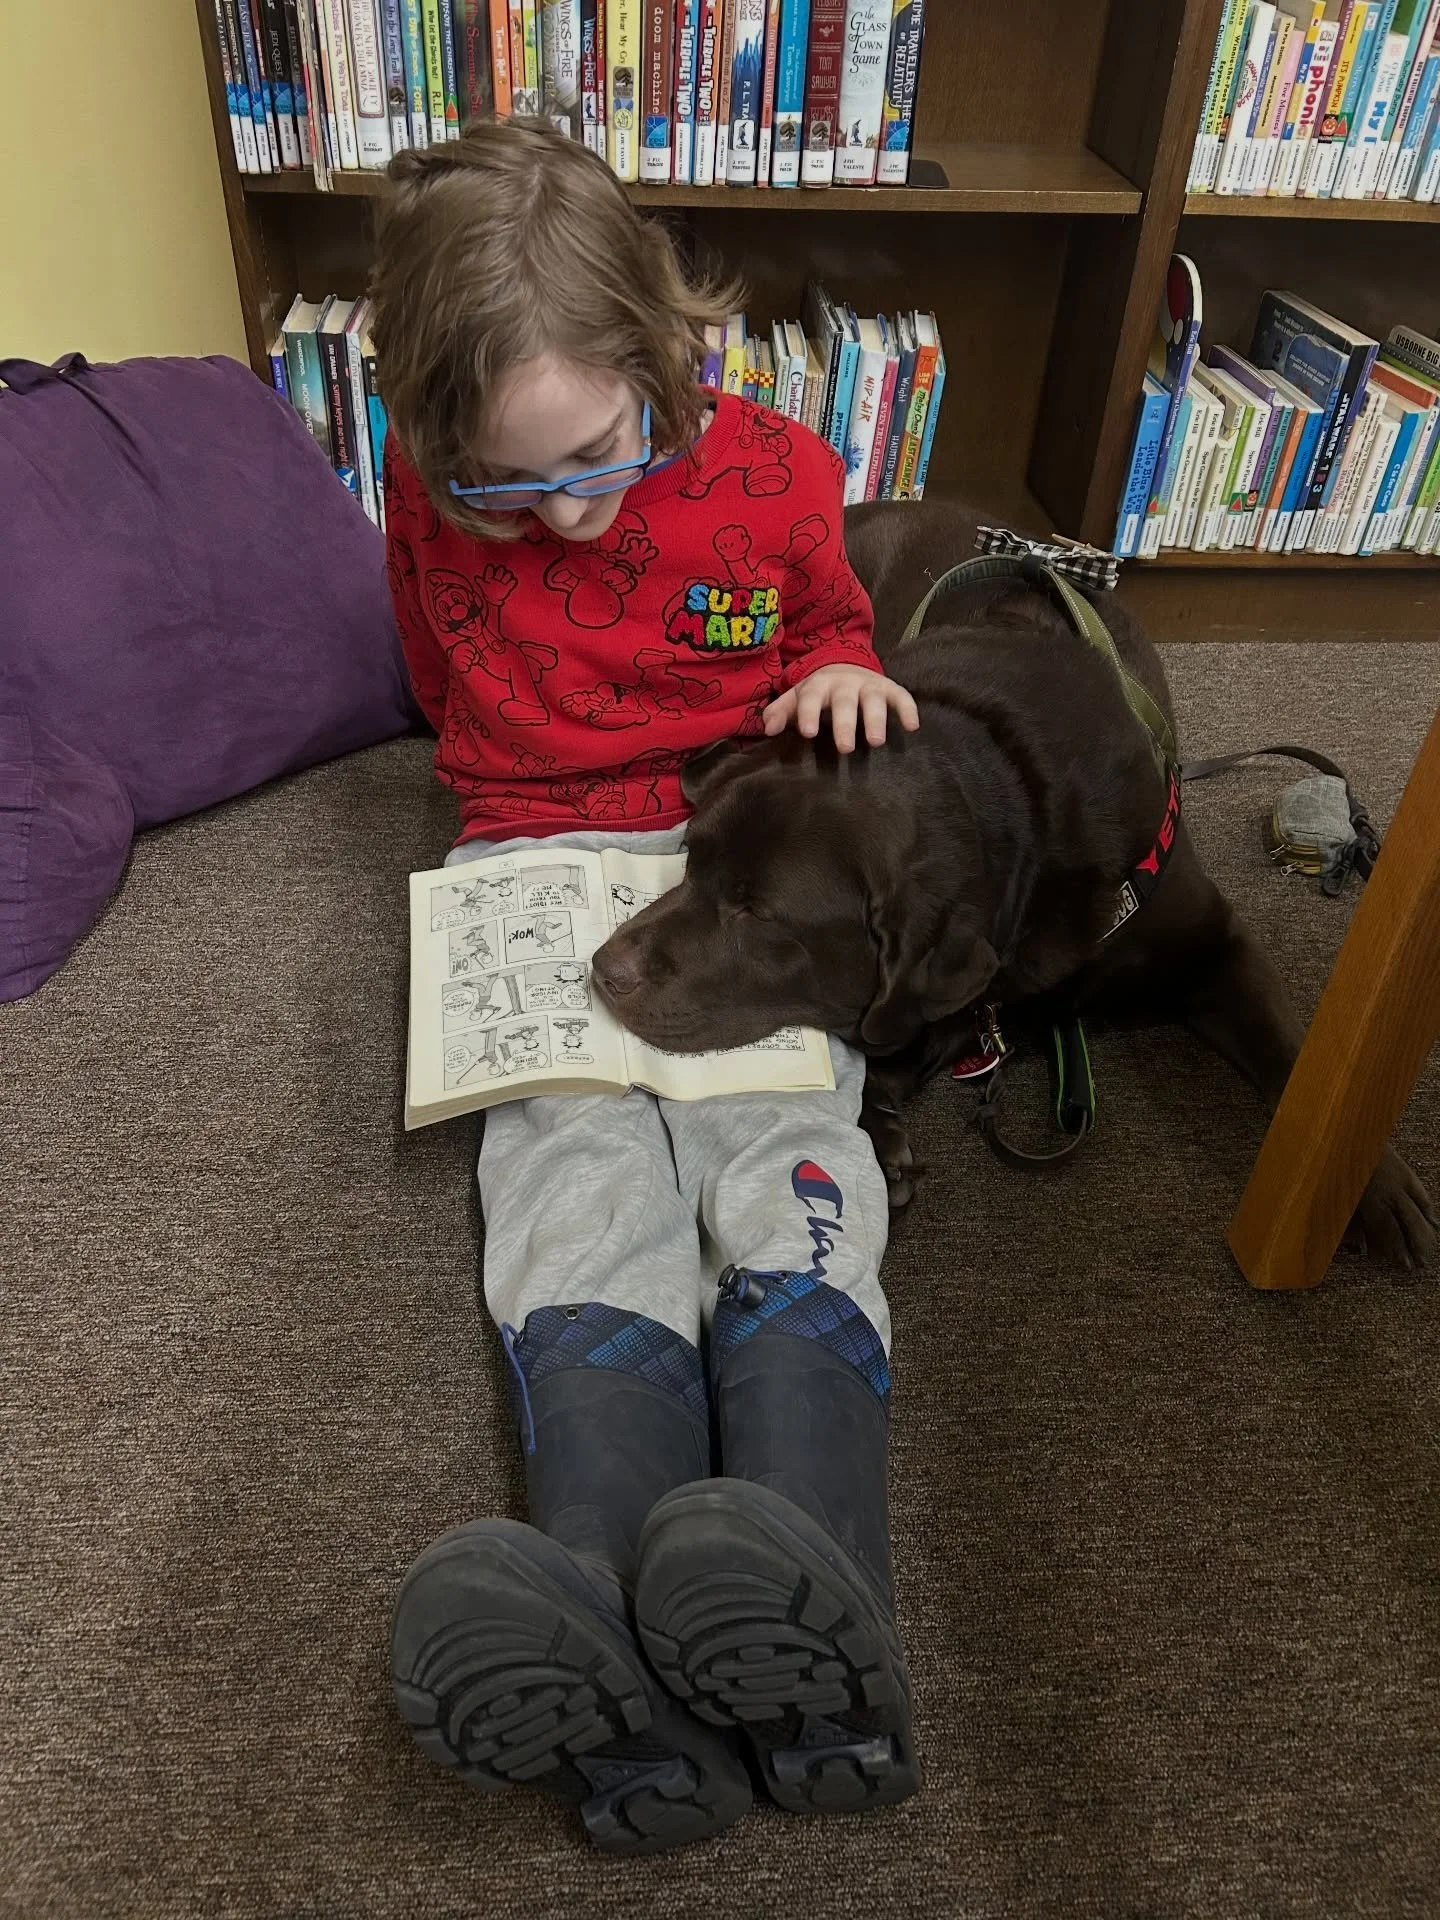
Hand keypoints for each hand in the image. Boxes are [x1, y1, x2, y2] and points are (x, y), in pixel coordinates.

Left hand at [762, 665, 920, 752]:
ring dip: (876, 719)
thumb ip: (780, 712)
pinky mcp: (889, 687)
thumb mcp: (796, 698)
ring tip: (876, 743)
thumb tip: (768, 730)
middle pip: (844, 702)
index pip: (811, 698)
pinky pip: (901, 696)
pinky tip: (912, 727)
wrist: (845, 665)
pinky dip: (908, 709)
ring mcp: (868, 684)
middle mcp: (844, 683)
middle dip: (845, 723)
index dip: (809, 714)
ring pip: (873, 699)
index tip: (807, 733)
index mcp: (818, 685)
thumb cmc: (818, 692)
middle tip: (845, 748)